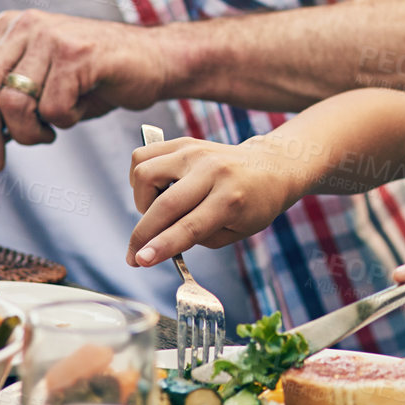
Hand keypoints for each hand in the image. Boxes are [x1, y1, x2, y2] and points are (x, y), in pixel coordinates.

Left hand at [0, 9, 169, 171]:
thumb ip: (2, 104)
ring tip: (53, 128)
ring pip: (15, 104)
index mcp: (10, 28)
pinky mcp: (78, 53)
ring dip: (32, 132)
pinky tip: (81, 106)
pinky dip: (65, 122)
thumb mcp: (41, 88)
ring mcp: (52, 36)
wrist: (155, 61)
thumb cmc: (97, 78)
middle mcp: (26, 25)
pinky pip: (54, 108)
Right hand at [125, 136, 305, 266]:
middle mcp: (212, 171)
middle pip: (164, 204)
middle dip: (142, 235)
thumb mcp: (235, 232)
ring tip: (156, 212)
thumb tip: (156, 241)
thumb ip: (197, 238)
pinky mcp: (184, 143)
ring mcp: (195, 152)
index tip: (139, 261)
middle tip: (134, 255)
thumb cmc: (253, 205)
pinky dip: (139, 177)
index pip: (190, 226)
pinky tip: (154, 190)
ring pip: (145, 173)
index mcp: (231, 198)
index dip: (161, 246)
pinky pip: (143, 156)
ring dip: (141, 201)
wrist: (270, 167)